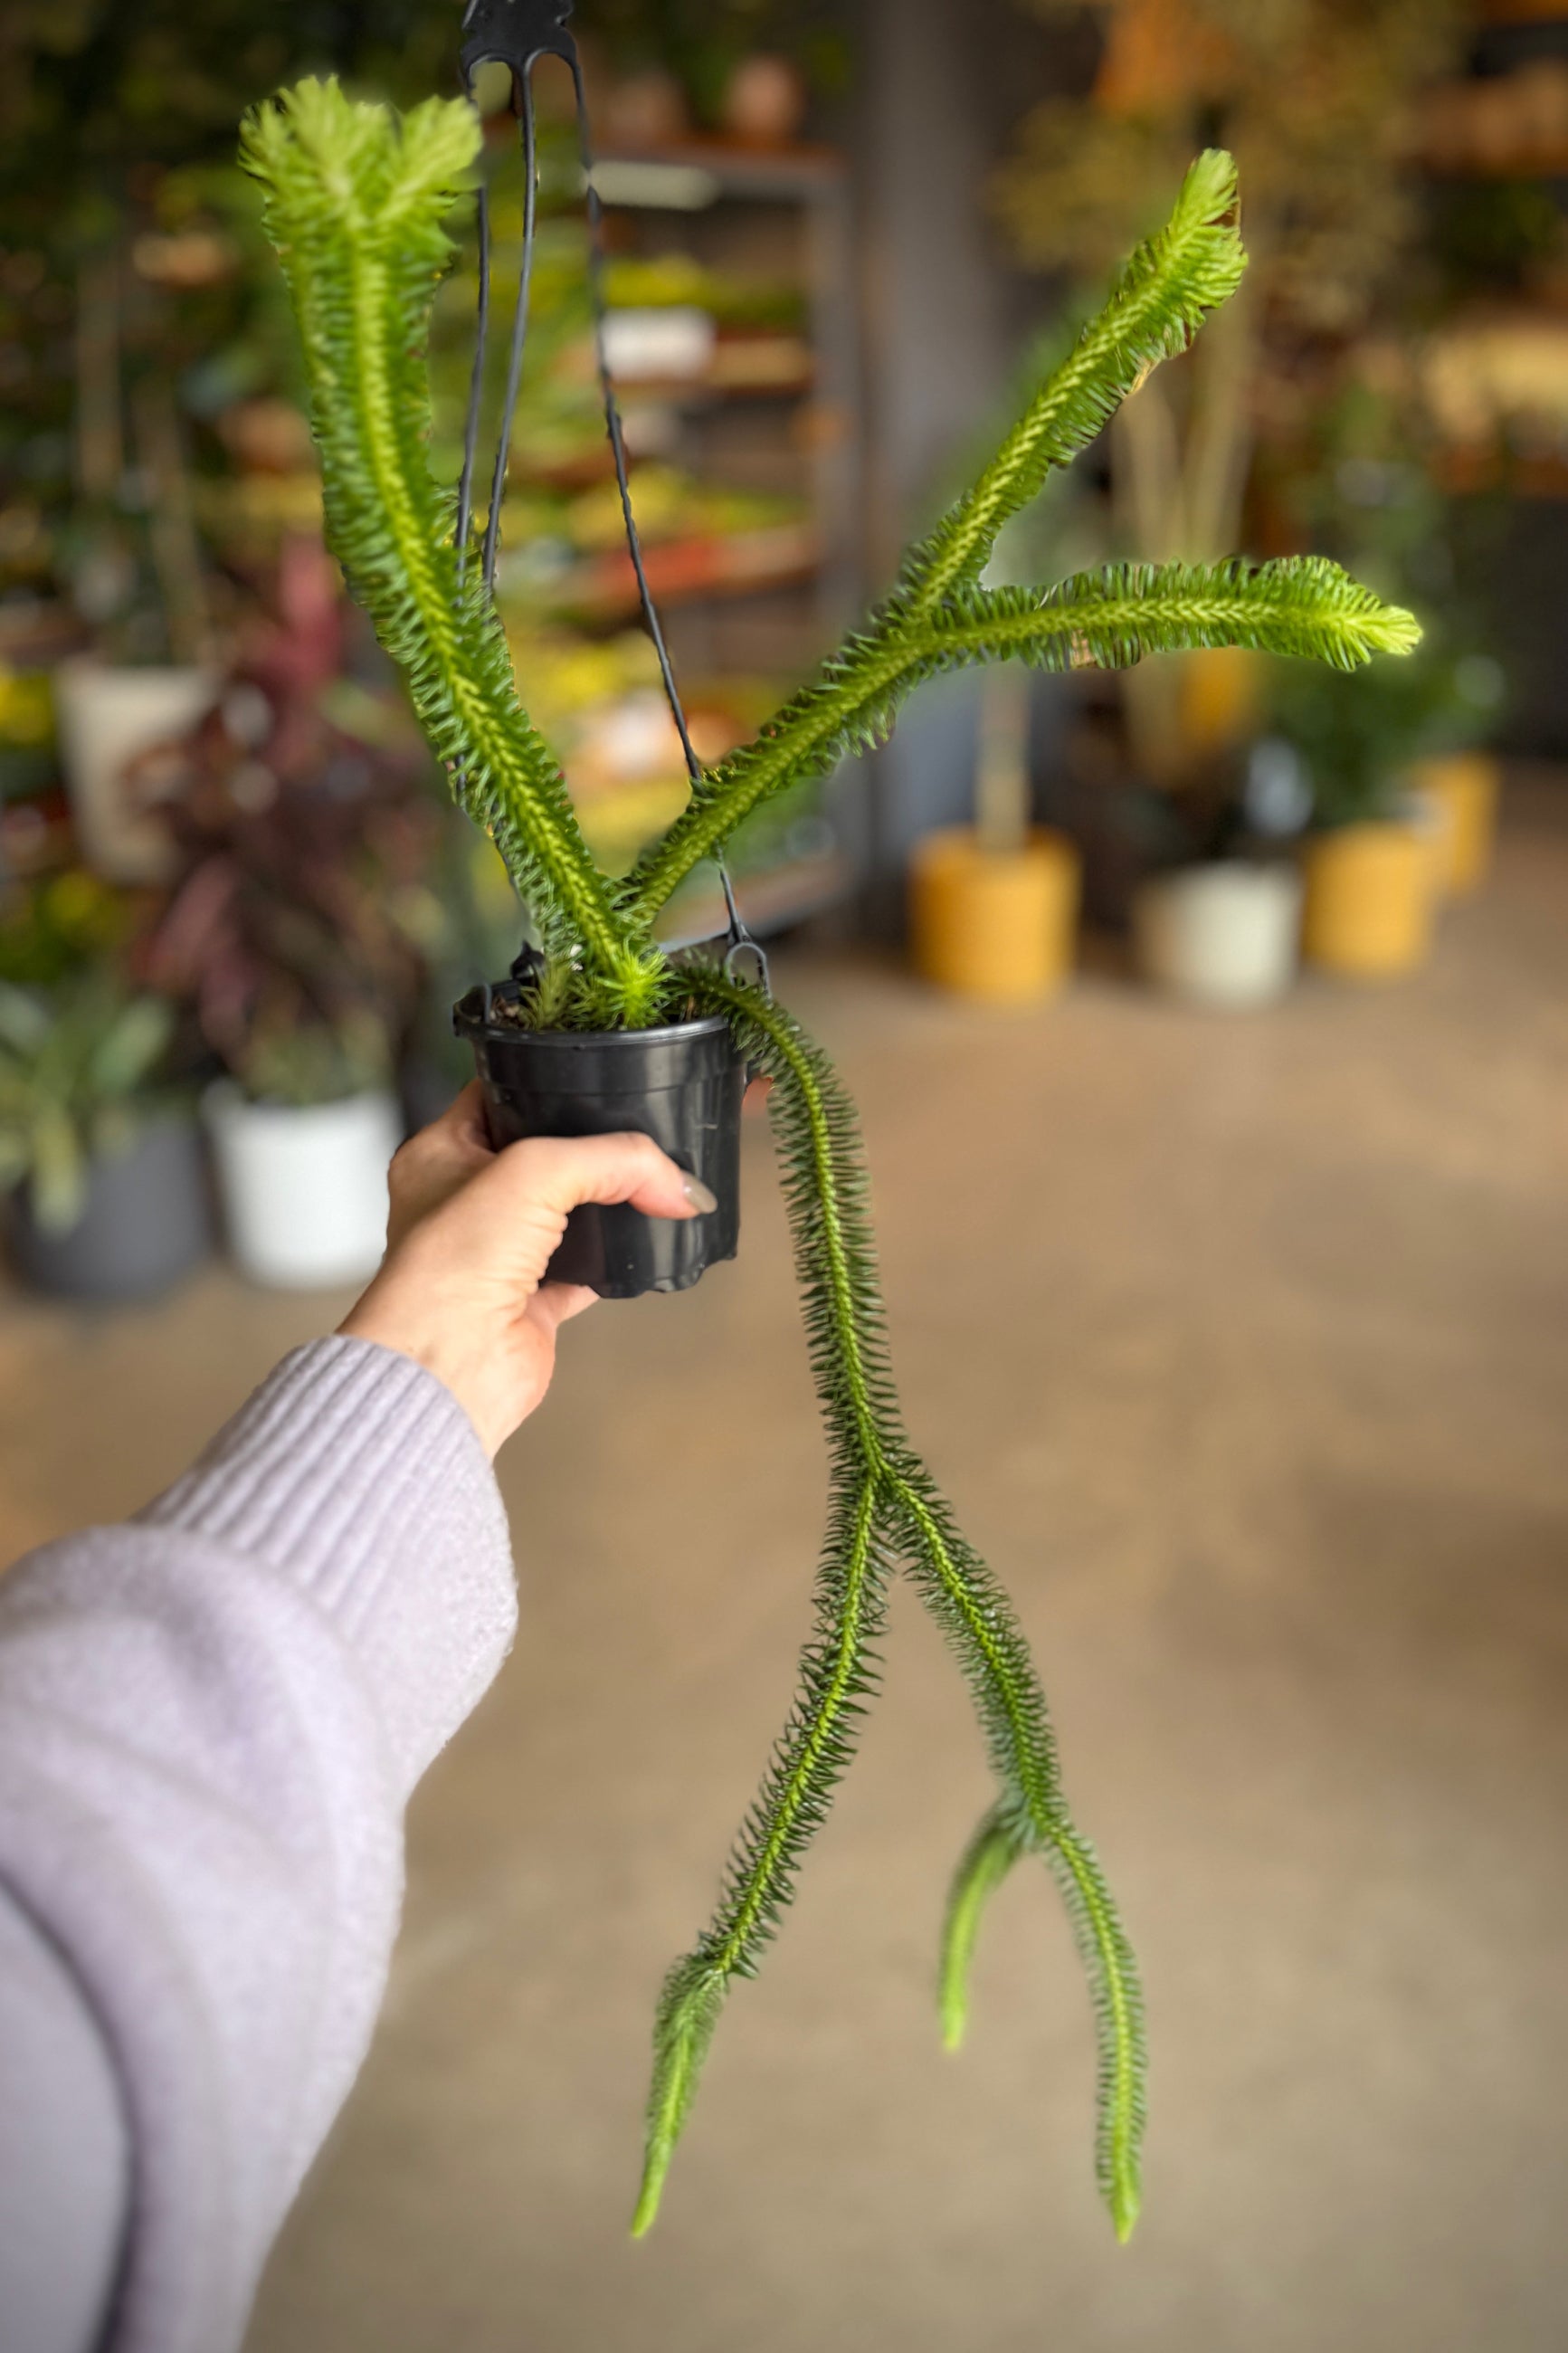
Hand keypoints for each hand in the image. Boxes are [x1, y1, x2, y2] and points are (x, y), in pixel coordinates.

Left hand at [339, 1083, 710, 1456]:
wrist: (449, 1368)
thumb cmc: (451, 1265)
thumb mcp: (535, 1172)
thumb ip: (613, 1160)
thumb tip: (679, 1184)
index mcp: (440, 1154)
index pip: (499, 1094)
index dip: (548, 1078)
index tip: (603, 1072)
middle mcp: (466, 1201)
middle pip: (546, 1154)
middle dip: (594, 1144)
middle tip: (646, 1128)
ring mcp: (501, 1252)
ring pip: (573, 1210)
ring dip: (613, 1201)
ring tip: (658, 1182)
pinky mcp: (534, 1299)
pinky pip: (591, 1266)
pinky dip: (622, 1257)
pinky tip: (653, 1240)